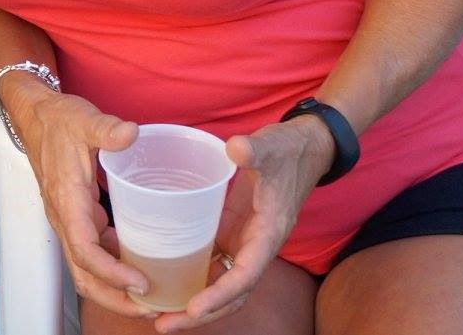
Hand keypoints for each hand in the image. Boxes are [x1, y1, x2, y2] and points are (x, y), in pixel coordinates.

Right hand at [4, 83, 151, 318]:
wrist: (35, 116)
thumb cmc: (57, 120)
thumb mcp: (82, 119)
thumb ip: (106, 129)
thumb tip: (130, 134)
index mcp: (67, 201)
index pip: (85, 251)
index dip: (112, 274)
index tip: (141, 283)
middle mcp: (65, 218)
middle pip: (84, 274)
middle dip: (115, 298)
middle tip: (151, 307)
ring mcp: (70, 220)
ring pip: (87, 269)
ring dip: (115, 289)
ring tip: (151, 296)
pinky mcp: (77, 217)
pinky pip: (94, 253)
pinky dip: (115, 267)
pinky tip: (140, 265)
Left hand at [152, 118, 331, 331]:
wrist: (302, 149)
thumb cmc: (287, 150)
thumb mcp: (272, 146)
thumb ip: (255, 149)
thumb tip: (237, 148)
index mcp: (268, 234)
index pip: (245, 276)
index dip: (220, 295)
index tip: (193, 309)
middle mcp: (256, 246)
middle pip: (230, 294)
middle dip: (200, 315)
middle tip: (163, 325)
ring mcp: (243, 242)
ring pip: (220, 284)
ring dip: (194, 303)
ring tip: (159, 316)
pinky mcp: (232, 232)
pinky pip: (212, 264)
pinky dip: (193, 278)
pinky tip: (165, 281)